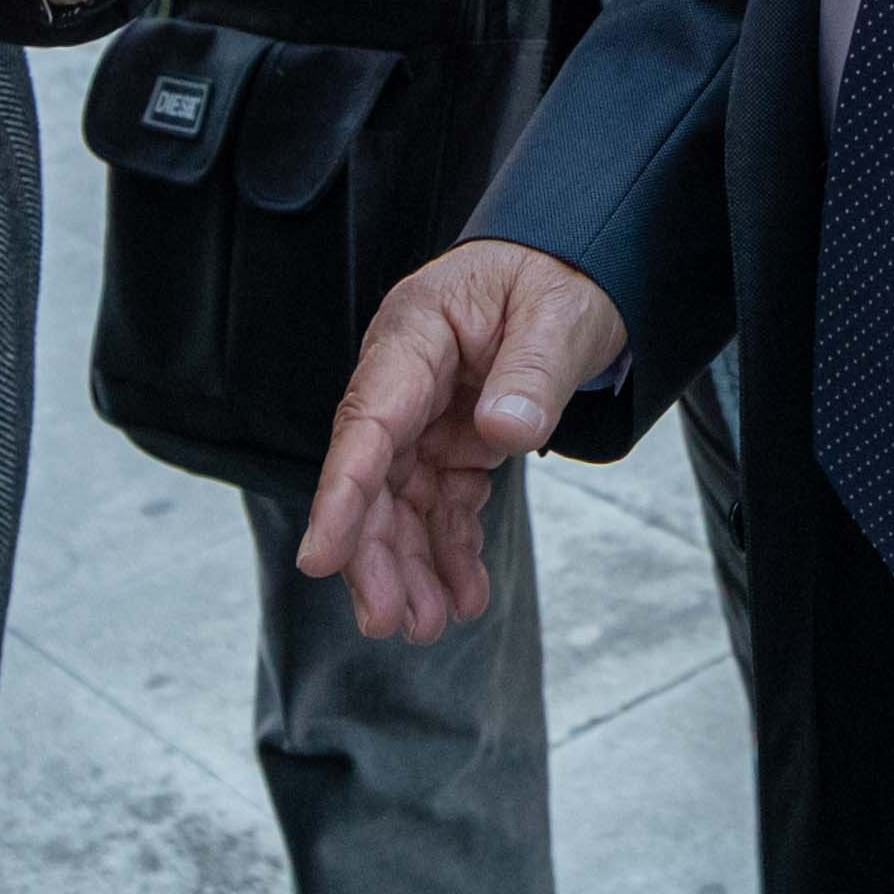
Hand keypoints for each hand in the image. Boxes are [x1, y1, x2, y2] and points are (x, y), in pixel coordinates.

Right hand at [296, 239, 623, 641]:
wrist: (573, 267)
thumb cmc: (557, 277)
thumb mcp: (560, 313)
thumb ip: (533, 370)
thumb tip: (506, 430)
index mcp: (413, 335)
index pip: (367, 423)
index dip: (341, 495)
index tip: (319, 556)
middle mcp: (405, 380)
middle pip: (372, 476)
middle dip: (374, 553)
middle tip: (390, 622)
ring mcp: (425, 415)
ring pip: (399, 503)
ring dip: (409, 566)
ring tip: (428, 627)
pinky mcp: (452, 441)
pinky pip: (441, 506)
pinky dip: (449, 553)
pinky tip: (464, 597)